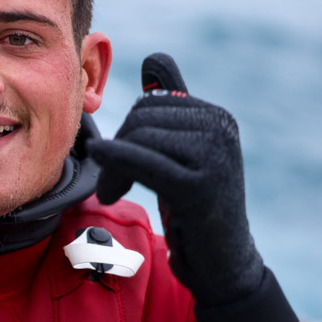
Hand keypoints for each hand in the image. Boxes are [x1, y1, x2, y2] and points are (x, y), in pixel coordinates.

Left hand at [87, 53, 262, 305]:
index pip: (148, 104)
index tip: (117, 164)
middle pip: (141, 118)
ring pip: (139, 138)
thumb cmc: (194, 206)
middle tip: (110, 185)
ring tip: (113, 192)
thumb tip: (154, 59)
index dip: (124, 133)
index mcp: (215, 117)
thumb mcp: (182, 151)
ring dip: (113, 167)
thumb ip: (171, 106)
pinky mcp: (200, 186)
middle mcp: (221, 129)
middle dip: (116, 149)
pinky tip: (100, 166)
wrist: (220, 262)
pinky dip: (116, 160)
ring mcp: (215, 156)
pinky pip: (144, 161)